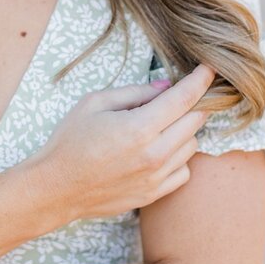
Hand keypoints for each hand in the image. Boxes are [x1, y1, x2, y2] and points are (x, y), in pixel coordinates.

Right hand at [30, 64, 215, 220]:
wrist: (56, 187)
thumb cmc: (70, 141)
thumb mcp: (95, 103)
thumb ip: (134, 93)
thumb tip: (165, 86)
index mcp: (139, 127)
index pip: (184, 98)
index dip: (201, 80)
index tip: (209, 69)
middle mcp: (154, 154)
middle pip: (195, 121)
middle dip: (193, 103)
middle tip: (177, 97)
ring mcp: (156, 178)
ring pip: (193, 146)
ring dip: (184, 131)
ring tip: (159, 126)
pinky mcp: (153, 194)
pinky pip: (184, 171)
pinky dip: (178, 157)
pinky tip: (158, 151)